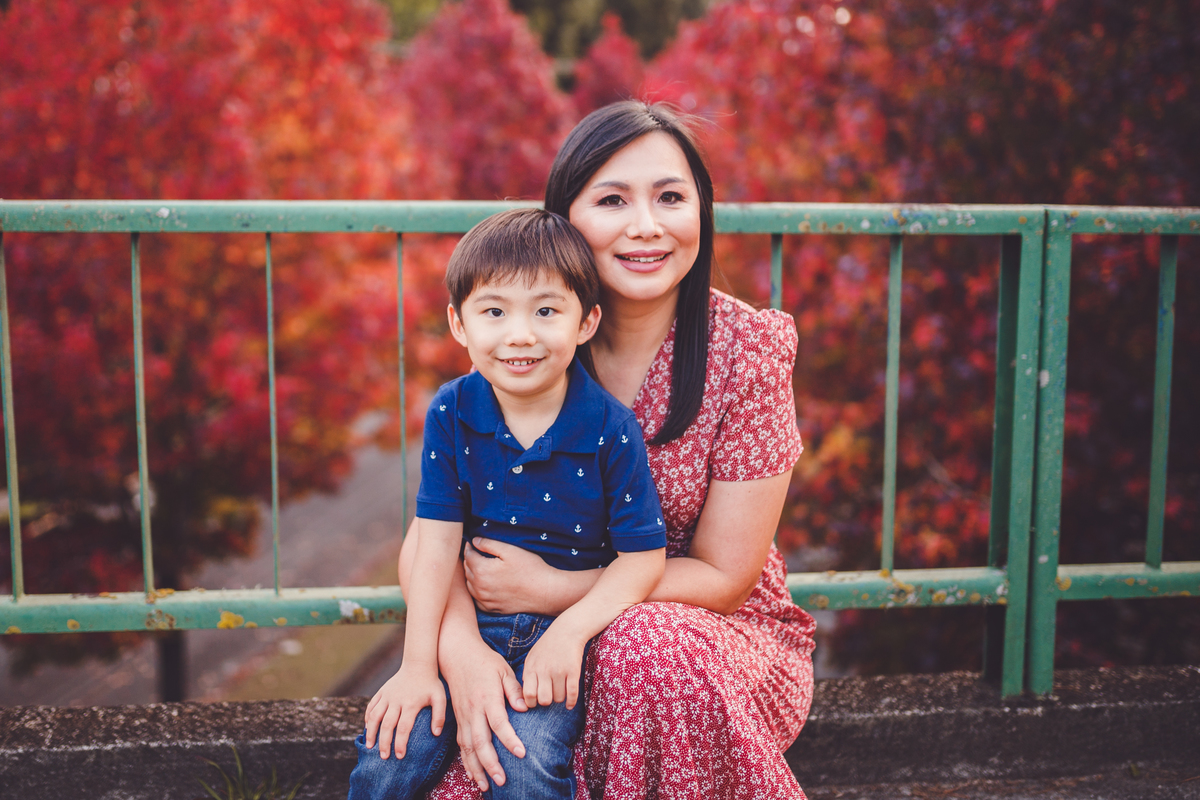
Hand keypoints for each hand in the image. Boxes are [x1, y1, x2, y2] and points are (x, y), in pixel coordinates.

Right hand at [363, 662, 444, 759]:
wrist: (418, 663)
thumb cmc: (430, 683)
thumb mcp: (440, 697)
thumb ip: (440, 715)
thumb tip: (436, 733)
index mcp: (410, 704)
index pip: (403, 728)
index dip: (400, 743)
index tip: (399, 756)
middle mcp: (396, 701)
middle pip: (386, 725)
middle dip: (384, 743)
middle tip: (383, 757)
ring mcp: (387, 696)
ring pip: (374, 716)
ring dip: (370, 732)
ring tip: (369, 746)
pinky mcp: (382, 692)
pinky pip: (371, 706)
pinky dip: (368, 718)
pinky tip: (367, 728)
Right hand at [440, 630, 528, 790]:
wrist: (456, 654)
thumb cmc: (484, 662)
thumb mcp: (504, 670)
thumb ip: (514, 690)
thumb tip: (525, 709)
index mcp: (487, 697)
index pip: (498, 723)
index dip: (509, 740)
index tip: (521, 753)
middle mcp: (473, 710)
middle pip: (480, 741)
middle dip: (490, 763)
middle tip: (502, 780)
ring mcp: (463, 716)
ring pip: (468, 747)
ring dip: (477, 768)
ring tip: (486, 786)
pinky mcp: (458, 719)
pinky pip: (461, 744)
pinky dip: (466, 761)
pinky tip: (473, 774)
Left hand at [465, 537, 562, 613]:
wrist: (545, 592)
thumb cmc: (530, 568)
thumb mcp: (510, 550)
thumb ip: (489, 544)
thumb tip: (474, 541)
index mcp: (482, 571)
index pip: (468, 555)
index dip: (469, 547)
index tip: (473, 542)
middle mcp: (479, 588)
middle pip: (467, 570)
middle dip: (470, 560)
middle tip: (477, 552)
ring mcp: (485, 600)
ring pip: (470, 585)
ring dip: (472, 575)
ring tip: (480, 566)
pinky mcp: (492, 608)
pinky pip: (477, 598)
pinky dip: (477, 590)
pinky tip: (485, 584)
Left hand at [521, 619, 586, 709]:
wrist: (567, 630)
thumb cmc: (548, 645)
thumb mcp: (532, 657)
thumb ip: (528, 674)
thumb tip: (527, 694)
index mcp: (532, 668)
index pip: (528, 695)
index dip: (531, 702)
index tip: (536, 700)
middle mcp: (545, 670)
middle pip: (544, 700)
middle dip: (546, 701)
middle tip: (549, 696)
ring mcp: (560, 671)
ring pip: (559, 698)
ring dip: (559, 698)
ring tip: (559, 691)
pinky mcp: (573, 671)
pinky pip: (572, 694)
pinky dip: (571, 702)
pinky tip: (569, 704)